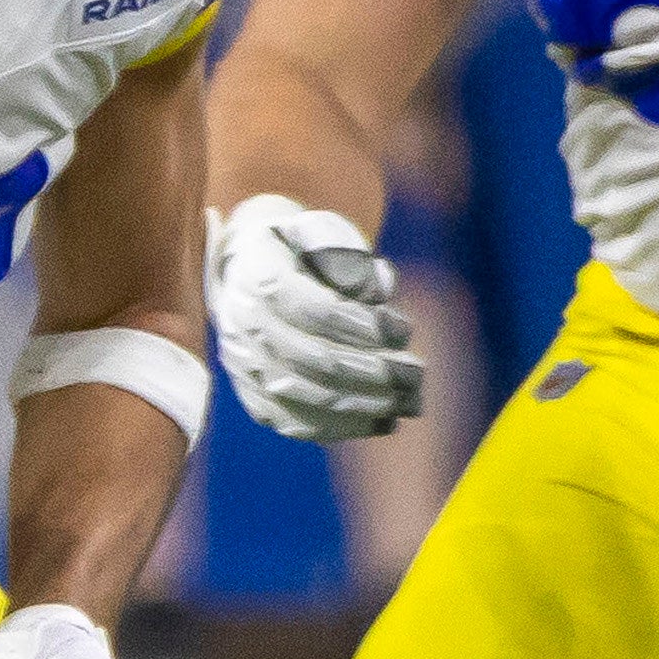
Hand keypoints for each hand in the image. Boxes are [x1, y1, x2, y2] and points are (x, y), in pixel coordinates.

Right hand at [208, 194, 423, 442]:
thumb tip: (379, 288)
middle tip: (417, 373)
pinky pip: (293, 422)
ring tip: (409, 402)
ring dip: (364, 403)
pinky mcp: (252, 394)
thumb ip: (348, 252)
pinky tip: (381, 422)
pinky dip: (341, 427)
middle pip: (309, 358)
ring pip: (303, 396)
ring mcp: (243, 364)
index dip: (357, 323)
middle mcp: (241, 322)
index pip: (308, 306)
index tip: (403, 327)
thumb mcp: (323, 231)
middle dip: (372, 370)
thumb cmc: (301, 248)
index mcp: (256, 273)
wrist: (251, 270)